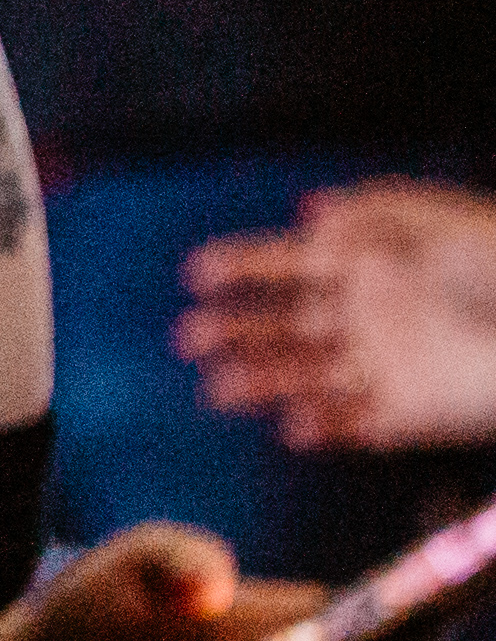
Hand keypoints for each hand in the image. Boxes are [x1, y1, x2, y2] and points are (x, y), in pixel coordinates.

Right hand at [180, 178, 495, 453]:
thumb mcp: (449, 224)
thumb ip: (380, 213)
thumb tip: (310, 214)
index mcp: (366, 266)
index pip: (285, 263)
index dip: (240, 265)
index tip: (197, 274)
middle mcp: (360, 316)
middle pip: (277, 324)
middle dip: (230, 329)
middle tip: (191, 338)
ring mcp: (377, 367)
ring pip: (297, 377)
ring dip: (255, 381)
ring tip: (218, 389)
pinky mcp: (400, 415)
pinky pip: (345, 424)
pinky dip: (317, 427)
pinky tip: (295, 425)